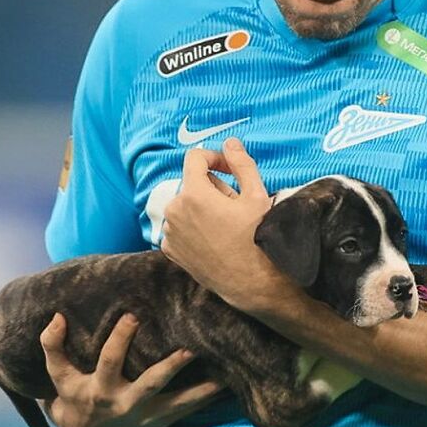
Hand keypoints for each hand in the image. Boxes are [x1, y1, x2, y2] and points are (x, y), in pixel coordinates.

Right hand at [39, 312, 224, 426]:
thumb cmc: (73, 394)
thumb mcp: (57, 374)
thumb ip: (53, 346)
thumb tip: (56, 317)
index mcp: (100, 389)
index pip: (110, 360)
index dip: (119, 339)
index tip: (133, 316)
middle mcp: (125, 404)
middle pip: (150, 385)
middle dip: (170, 368)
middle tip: (190, 350)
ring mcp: (145, 416)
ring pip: (177, 405)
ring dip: (201, 392)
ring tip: (225, 378)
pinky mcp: (159, 422)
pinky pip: (186, 412)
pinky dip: (205, 401)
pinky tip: (227, 388)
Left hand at [161, 137, 282, 312]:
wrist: (250, 283)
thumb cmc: (256, 239)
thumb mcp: (256, 196)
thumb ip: (242, 164)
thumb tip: (230, 143)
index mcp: (193, 194)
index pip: (195, 157)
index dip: (215, 157)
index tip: (229, 168)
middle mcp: (174, 211)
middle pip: (192, 182)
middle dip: (213, 187)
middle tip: (236, 204)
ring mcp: (170, 232)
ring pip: (186, 204)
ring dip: (203, 207)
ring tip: (226, 224)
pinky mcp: (170, 249)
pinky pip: (179, 225)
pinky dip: (193, 226)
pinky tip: (213, 238)